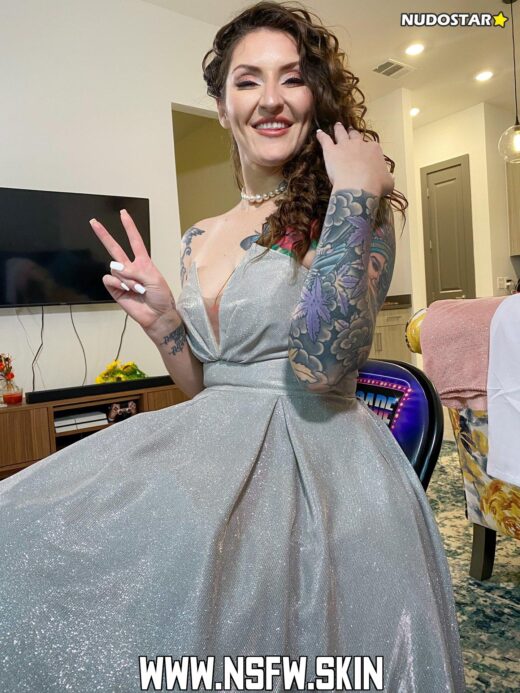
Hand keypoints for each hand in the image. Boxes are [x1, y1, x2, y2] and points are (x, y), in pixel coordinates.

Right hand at [90, 210, 177, 331]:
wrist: (158, 315)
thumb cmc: (161, 297)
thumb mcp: (154, 279)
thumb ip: (135, 270)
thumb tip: (115, 267)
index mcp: (143, 262)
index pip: (135, 240)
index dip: (129, 227)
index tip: (123, 214)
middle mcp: (130, 268)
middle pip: (115, 248)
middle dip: (104, 235)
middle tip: (94, 222)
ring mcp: (122, 278)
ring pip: (115, 268)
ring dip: (127, 279)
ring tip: (138, 289)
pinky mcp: (115, 290)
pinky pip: (109, 280)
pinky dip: (118, 284)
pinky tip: (127, 291)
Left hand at [316, 122, 393, 197]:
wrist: (359, 186)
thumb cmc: (376, 186)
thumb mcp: (388, 183)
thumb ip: (388, 178)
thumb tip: (390, 178)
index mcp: (374, 150)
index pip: (371, 147)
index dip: (368, 149)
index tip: (366, 151)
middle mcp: (360, 144)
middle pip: (356, 136)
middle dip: (353, 133)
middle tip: (351, 130)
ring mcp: (345, 146)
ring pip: (341, 134)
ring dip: (339, 129)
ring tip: (337, 125)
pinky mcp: (331, 151)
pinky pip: (325, 140)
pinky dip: (321, 136)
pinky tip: (318, 133)